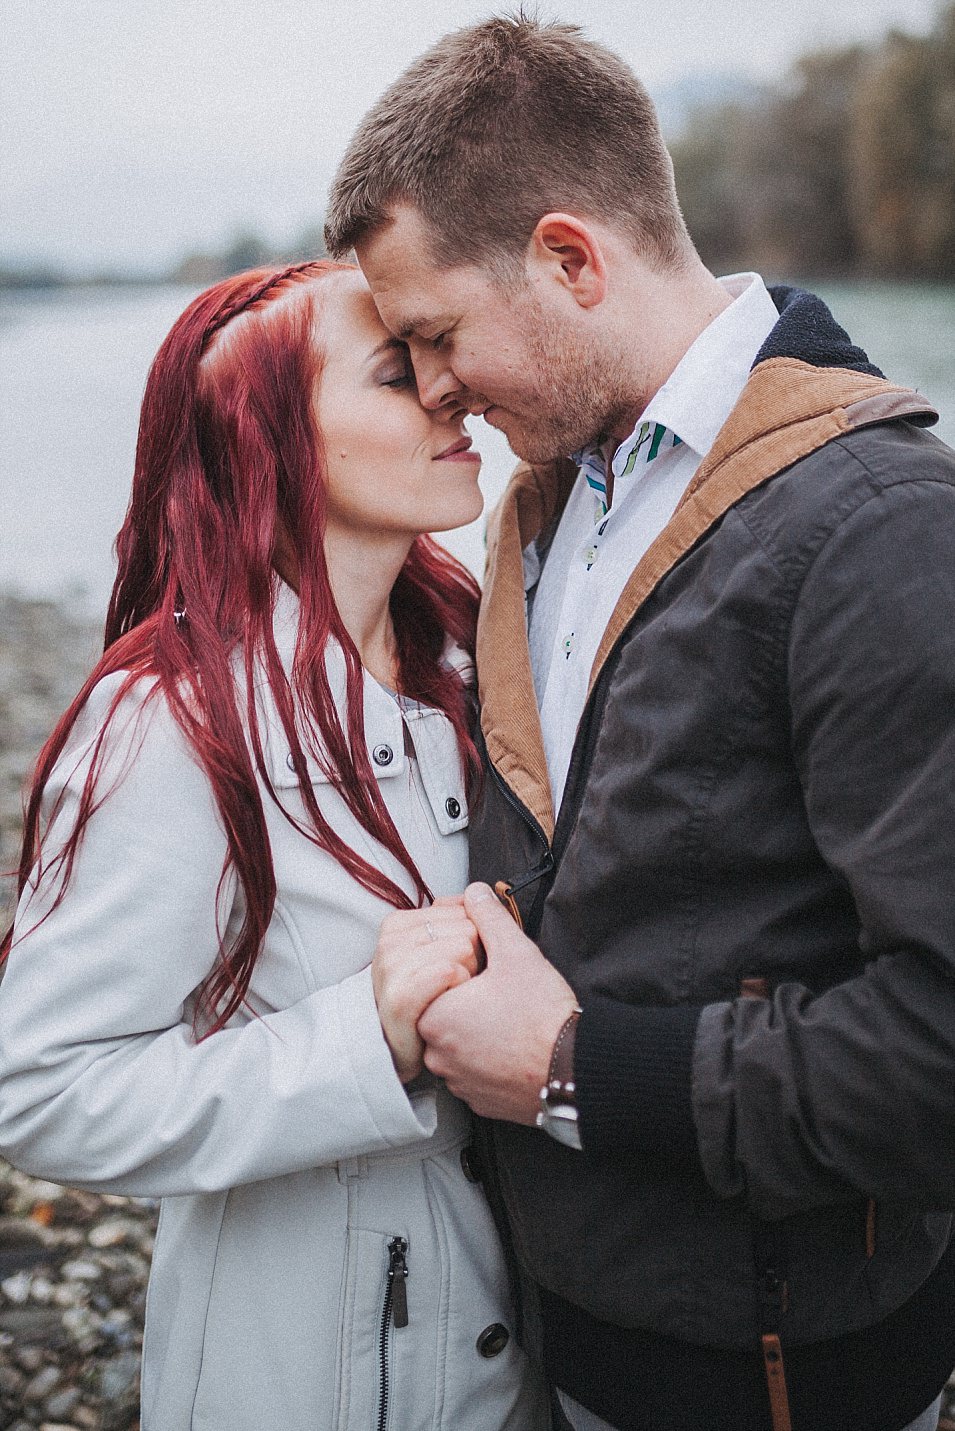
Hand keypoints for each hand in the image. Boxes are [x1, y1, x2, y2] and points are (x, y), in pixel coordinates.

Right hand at [372, 897, 480, 1083]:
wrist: (407, 1050)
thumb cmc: (431, 1001)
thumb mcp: (444, 951)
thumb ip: (460, 917)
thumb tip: (478, 892)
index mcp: (397, 925)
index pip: (461, 910)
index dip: (473, 937)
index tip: (460, 961)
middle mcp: (389, 943)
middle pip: (464, 928)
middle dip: (473, 956)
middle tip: (457, 983)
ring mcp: (390, 970)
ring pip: (460, 947)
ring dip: (470, 974)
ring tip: (455, 995)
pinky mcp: (398, 1000)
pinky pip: (447, 971)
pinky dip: (460, 984)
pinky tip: (454, 998)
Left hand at [418, 883, 578, 1123]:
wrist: (574, 1071)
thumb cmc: (542, 1014)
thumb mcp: (516, 953)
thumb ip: (489, 918)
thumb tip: (476, 892)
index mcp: (433, 1015)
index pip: (437, 981)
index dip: (466, 969)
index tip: (492, 972)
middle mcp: (436, 1054)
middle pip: (446, 1012)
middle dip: (470, 1000)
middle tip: (504, 993)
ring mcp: (457, 1082)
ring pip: (459, 1043)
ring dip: (478, 1030)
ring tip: (513, 1019)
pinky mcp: (478, 1102)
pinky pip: (475, 1072)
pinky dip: (490, 1058)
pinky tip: (516, 1045)